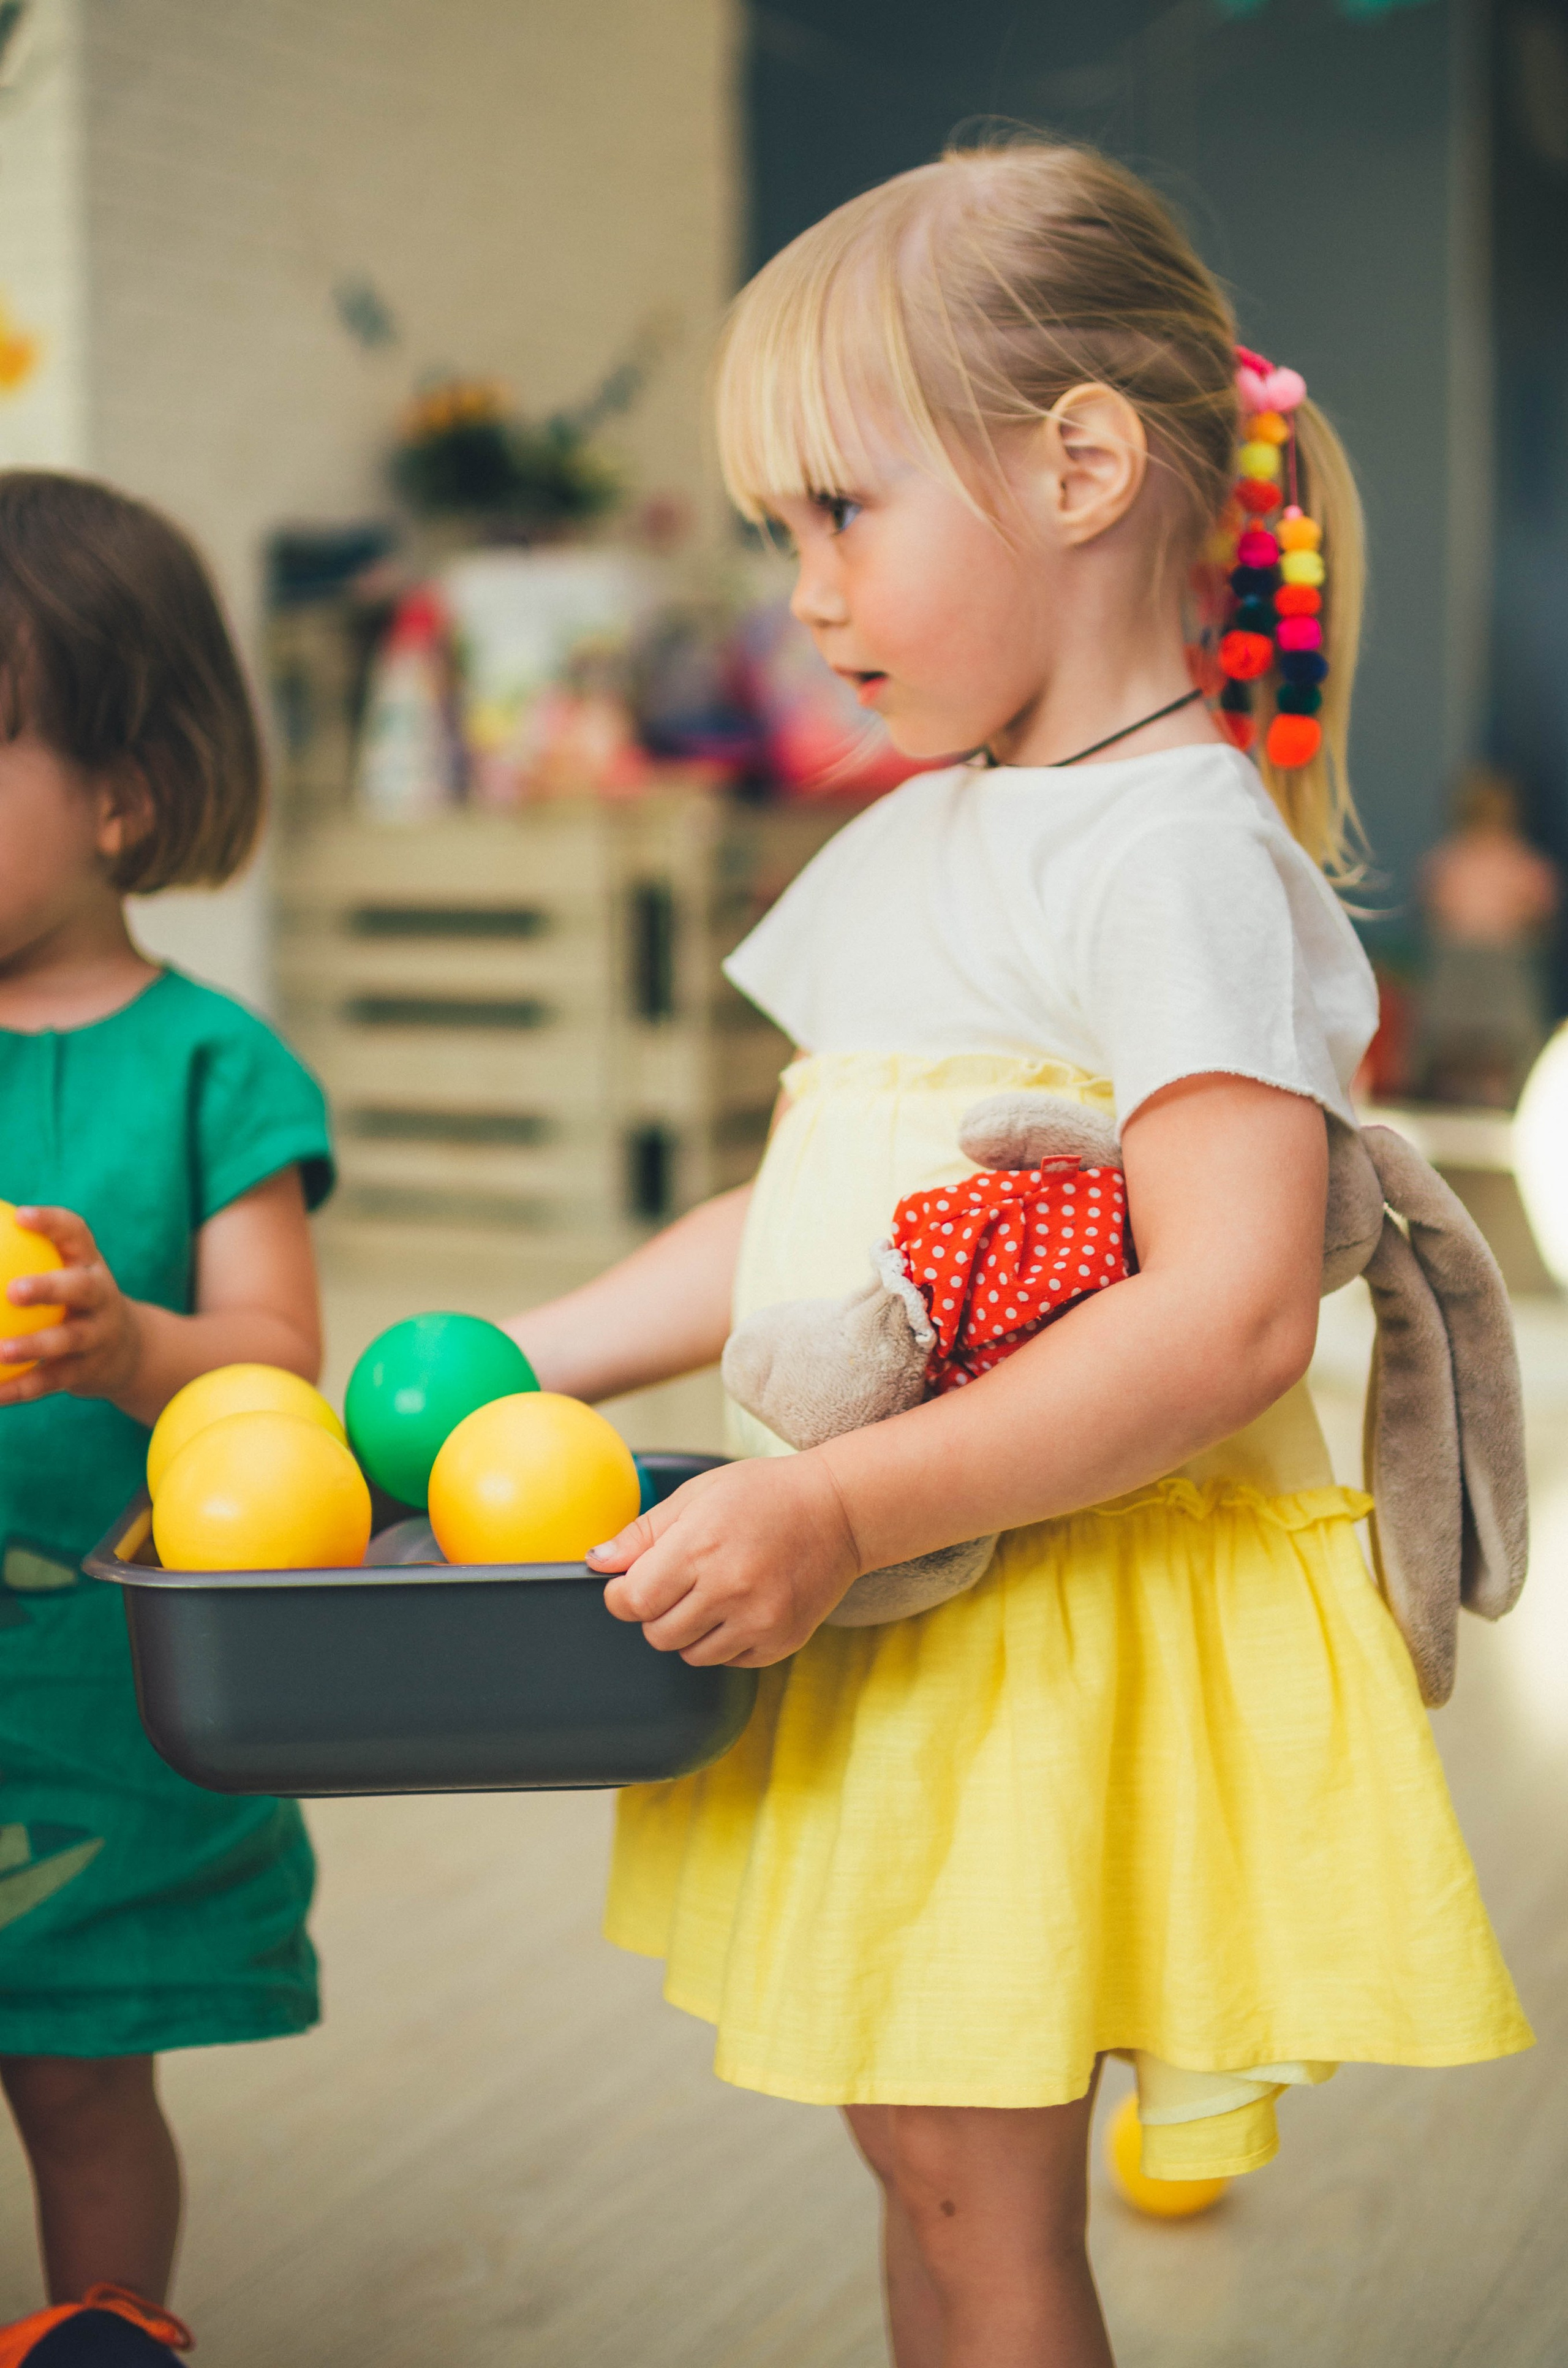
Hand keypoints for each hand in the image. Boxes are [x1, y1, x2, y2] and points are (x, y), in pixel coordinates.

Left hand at [0, 1207, 143, 1409]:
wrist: (128, 1350)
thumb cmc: (74, 1299)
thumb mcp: (64, 1271)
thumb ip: (26, 1253)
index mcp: (89, 1265)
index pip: (77, 1234)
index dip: (52, 1224)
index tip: (21, 1216)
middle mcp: (101, 1297)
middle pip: (81, 1289)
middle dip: (50, 1288)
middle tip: (13, 1290)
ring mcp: (97, 1336)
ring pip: (68, 1340)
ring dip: (33, 1346)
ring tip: (0, 1352)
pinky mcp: (86, 1372)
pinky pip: (50, 1381)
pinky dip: (19, 1389)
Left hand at [587, 1454, 860, 1665]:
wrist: (839, 1510)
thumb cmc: (764, 1495)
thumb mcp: (696, 1496)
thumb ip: (642, 1534)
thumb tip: (596, 1562)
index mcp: (700, 1547)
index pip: (633, 1601)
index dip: (622, 1595)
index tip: (630, 1583)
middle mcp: (730, 1589)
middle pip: (656, 1633)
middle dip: (655, 1612)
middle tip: (677, 1583)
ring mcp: (759, 1620)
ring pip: (689, 1654)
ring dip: (688, 1630)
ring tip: (711, 1592)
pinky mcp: (781, 1641)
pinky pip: (728, 1660)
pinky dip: (724, 1640)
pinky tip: (740, 1605)